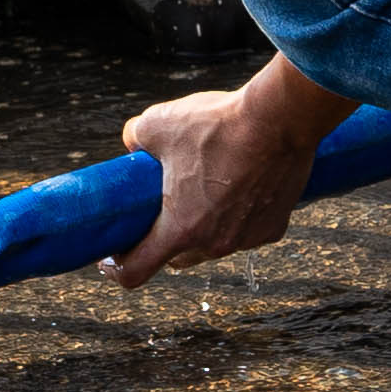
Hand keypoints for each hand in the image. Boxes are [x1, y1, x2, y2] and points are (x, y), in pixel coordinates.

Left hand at [110, 53, 352, 283]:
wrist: (279, 119)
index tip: (111, 258)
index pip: (136, 272)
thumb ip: (135, 138)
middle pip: (177, 258)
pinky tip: (237, 188)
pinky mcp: (274, 227)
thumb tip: (132, 141)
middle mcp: (214, 244)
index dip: (117, 268)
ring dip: (202, 229)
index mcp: (180, 229)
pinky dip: (236, 217)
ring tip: (201, 193)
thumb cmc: (218, 125)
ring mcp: (247, 239)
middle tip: (158, 213)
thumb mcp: (159, 123)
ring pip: (213, 244)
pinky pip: (245, 231)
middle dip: (163, 241)